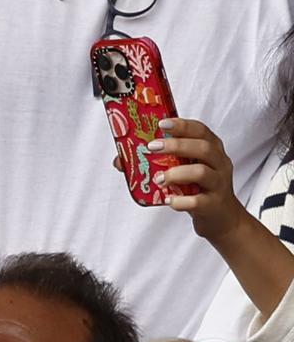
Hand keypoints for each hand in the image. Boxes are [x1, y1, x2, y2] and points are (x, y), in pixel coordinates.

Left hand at [146, 118, 247, 241]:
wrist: (220, 217)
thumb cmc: (198, 188)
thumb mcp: (183, 170)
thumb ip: (158, 162)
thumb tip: (120, 160)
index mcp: (211, 150)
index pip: (200, 130)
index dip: (182, 125)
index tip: (162, 124)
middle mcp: (219, 163)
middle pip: (203, 148)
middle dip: (176, 145)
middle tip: (152, 148)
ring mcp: (218, 184)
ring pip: (202, 173)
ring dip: (176, 174)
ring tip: (158, 179)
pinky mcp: (214, 204)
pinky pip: (198, 201)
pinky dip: (180, 201)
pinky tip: (168, 200)